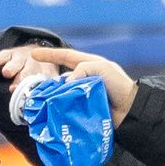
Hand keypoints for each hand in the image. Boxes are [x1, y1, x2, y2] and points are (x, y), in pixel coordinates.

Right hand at [0, 46, 138, 126]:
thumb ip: (81, 70)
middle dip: (48, 82)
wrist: (131, 110)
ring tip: (43, 102)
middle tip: (37, 89)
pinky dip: (60, 108)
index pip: (66, 57)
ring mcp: (84, 95)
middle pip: (61, 78)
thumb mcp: (100, 68)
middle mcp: (85, 79)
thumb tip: (65, 85)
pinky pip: (67, 107)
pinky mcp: (84, 109)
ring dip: (53, 97)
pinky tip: (53, 112)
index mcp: (90, 65)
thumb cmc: (119, 85)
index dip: (49, 55)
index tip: (33, 54)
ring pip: (62, 94)